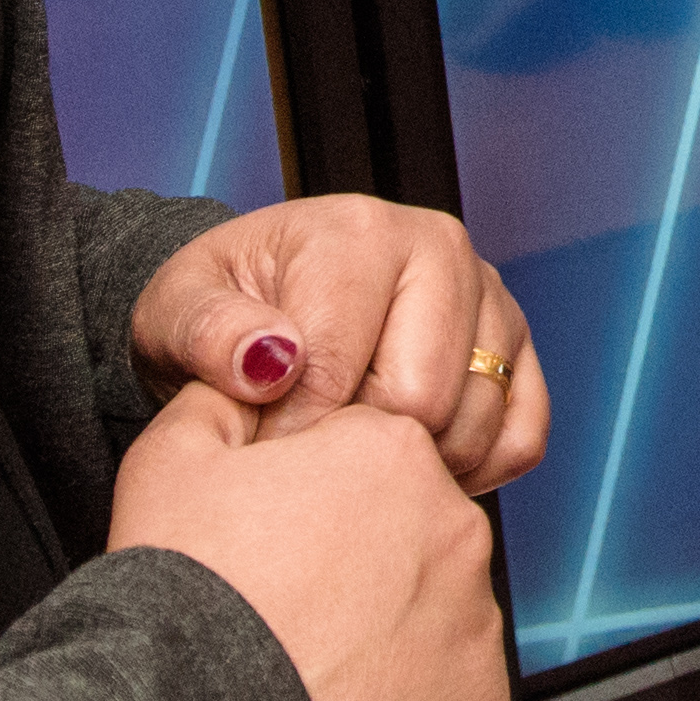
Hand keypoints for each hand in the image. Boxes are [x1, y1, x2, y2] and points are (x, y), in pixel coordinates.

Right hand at [110, 377, 512, 700]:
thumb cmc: (181, 600)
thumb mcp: (170, 458)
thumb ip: (228, 393)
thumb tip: (263, 367)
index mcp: (393, 450)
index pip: (372, 455)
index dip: (315, 497)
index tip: (277, 539)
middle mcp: (457, 526)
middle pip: (414, 532)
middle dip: (363, 562)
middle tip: (290, 607)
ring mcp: (478, 623)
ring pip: (439, 614)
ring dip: (390, 633)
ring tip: (310, 663)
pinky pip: (454, 697)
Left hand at [134, 195, 547, 495]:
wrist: (258, 311)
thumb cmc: (220, 310)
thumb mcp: (178, 312)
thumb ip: (208, 331)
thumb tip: (269, 359)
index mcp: (358, 231)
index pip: (342, 369)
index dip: (292, 430)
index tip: (258, 442)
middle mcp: (439, 248)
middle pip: (422, 399)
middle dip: (356, 446)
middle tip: (308, 448)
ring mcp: (488, 298)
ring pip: (475, 425)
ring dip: (412, 463)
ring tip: (353, 451)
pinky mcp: (517, 350)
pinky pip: (522, 437)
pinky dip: (472, 470)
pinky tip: (412, 459)